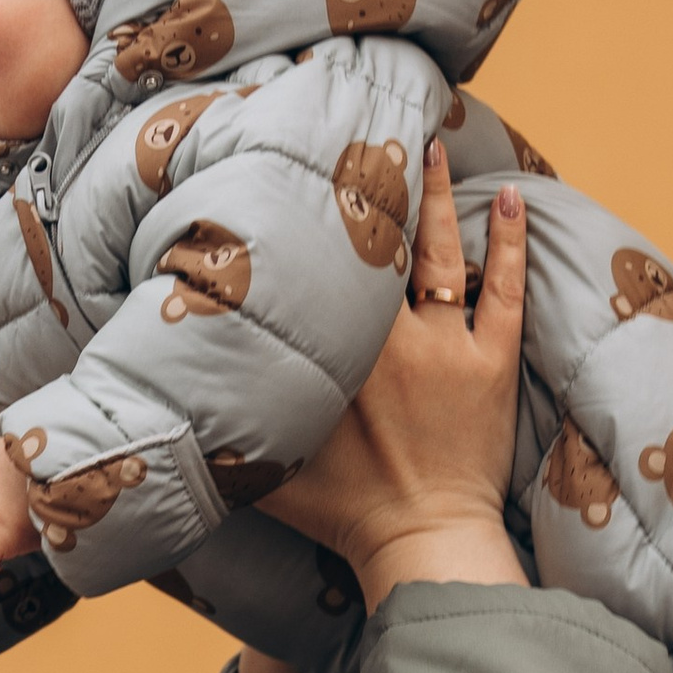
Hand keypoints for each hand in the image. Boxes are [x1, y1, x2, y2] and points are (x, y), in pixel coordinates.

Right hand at [267, 145, 527, 609]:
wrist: (420, 543)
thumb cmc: (341, 513)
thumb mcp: (265, 467)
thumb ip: (222, 426)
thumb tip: (163, 402)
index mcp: (341, 350)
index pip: (327, 266)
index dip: (317, 213)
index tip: (305, 166)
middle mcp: (393, 335)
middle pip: (384, 242)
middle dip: (374, 183)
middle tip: (368, 128)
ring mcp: (449, 345)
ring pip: (443, 252)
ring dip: (437, 195)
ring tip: (429, 142)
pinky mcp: (493, 364)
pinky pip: (507, 289)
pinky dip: (510, 241)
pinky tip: (509, 195)